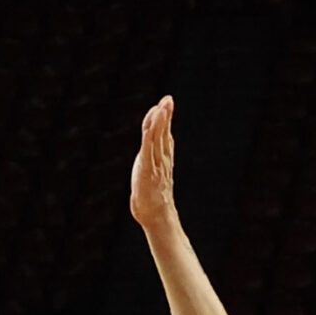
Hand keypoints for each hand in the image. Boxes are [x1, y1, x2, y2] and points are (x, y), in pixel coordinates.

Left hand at [130, 96, 177, 228]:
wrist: (155, 216)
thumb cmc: (151, 198)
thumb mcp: (151, 176)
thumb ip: (153, 164)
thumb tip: (153, 162)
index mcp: (163, 159)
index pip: (164, 135)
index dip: (165, 119)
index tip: (166, 103)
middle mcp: (161, 158)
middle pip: (164, 132)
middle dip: (166, 114)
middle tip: (168, 99)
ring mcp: (155, 163)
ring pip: (158, 137)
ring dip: (161, 120)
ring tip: (164, 105)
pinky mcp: (146, 167)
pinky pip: (149, 146)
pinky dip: (152, 131)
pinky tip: (153, 121)